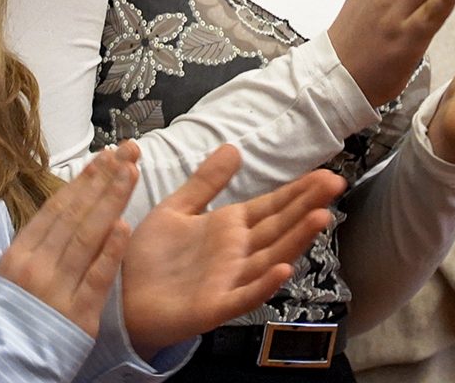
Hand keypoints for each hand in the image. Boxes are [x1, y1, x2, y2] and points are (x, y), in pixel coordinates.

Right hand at [0, 144, 139, 337]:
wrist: (0, 363)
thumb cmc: (9, 316)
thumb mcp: (12, 273)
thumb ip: (39, 242)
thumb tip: (67, 204)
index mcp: (20, 253)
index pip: (58, 208)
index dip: (83, 180)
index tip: (105, 156)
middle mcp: (38, 266)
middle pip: (76, 215)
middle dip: (104, 180)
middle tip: (127, 152)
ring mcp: (58, 289)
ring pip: (87, 237)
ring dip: (111, 202)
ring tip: (131, 173)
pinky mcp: (78, 315)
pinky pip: (96, 279)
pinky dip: (110, 252)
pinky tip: (125, 226)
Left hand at [123, 145, 342, 355]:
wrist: (119, 296)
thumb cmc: (149, 256)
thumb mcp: (177, 208)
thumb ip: (206, 181)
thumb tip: (233, 148)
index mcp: (229, 228)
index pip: (271, 205)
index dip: (298, 191)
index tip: (325, 173)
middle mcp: (236, 253)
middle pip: (278, 226)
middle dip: (307, 206)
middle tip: (335, 184)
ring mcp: (229, 280)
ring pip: (269, 257)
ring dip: (295, 239)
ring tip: (320, 218)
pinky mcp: (213, 306)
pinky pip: (243, 296)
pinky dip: (263, 285)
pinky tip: (282, 270)